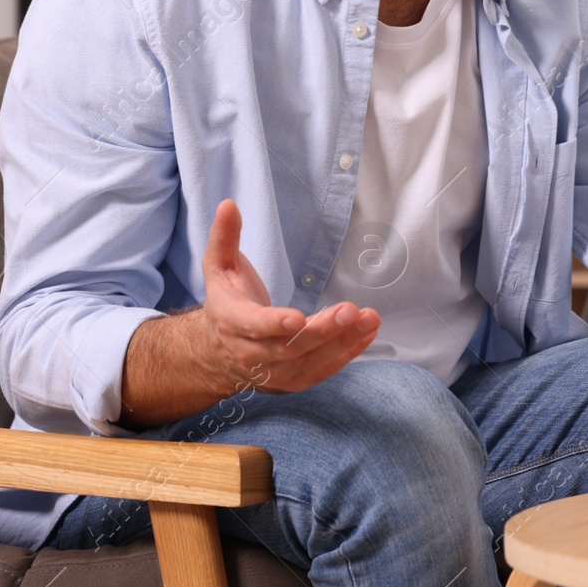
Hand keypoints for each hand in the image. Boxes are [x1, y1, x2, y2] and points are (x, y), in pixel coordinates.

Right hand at [200, 198, 380, 393]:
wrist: (218, 352)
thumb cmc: (227, 301)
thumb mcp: (219, 267)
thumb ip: (224, 237)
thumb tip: (228, 205)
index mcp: (232, 322)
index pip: (253, 326)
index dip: (274, 324)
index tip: (298, 318)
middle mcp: (251, 353)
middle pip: (289, 347)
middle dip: (322, 330)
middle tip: (350, 310)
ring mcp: (274, 372)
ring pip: (310, 361)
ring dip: (343, 341)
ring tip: (369, 318)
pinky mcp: (294, 381)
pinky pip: (323, 370)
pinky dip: (347, 352)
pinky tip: (368, 332)